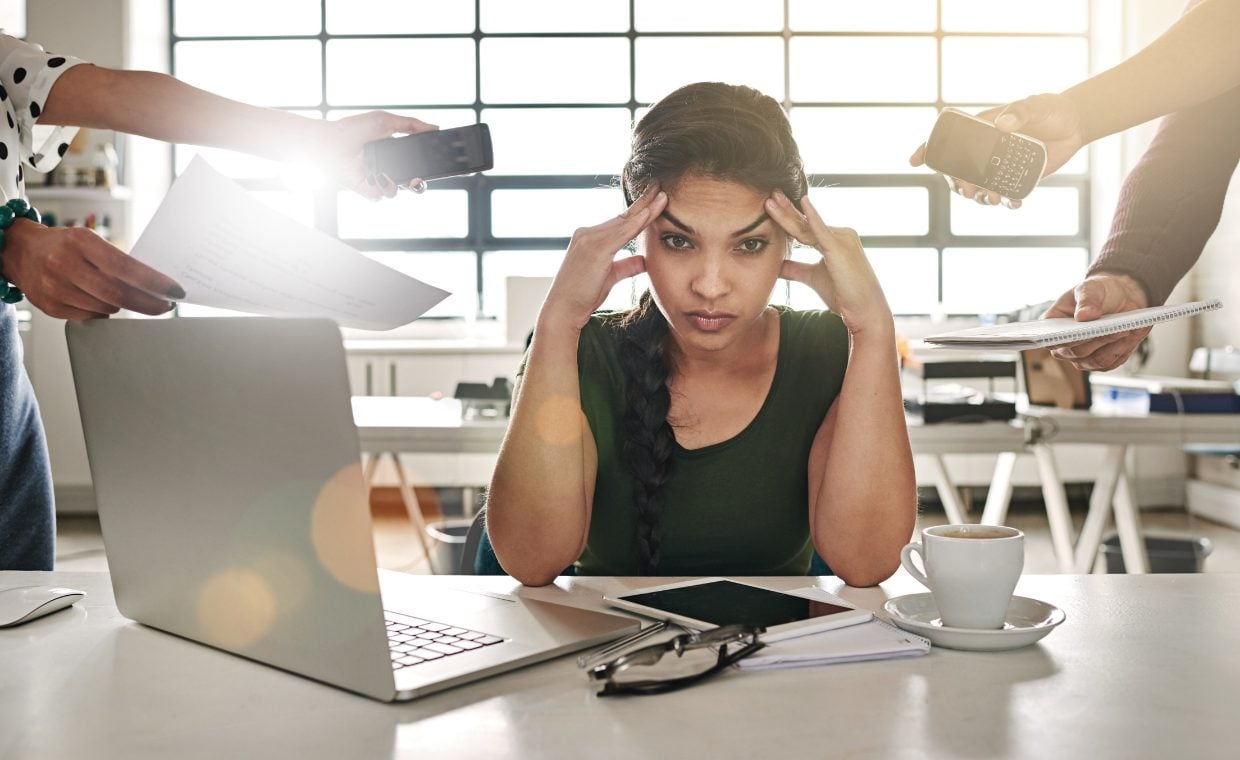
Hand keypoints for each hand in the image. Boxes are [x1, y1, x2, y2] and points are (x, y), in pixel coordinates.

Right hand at [2, 220, 182, 319]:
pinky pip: (90, 316)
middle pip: (118, 293)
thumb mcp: (89, 240)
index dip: (154, 282)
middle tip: (165, 305)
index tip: (175, 291)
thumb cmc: (63, 245)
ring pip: (106, 307)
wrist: (20, 252)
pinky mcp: (50, 306)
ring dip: (124, 306)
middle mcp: (65, 264)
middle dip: (148, 303)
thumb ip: (117, 260)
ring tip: (128, 298)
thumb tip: (155, 284)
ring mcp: (55, 287)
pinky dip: (103, 311)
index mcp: (81, 242)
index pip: (126, 267)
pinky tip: (101, 301)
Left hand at [315, 111, 439, 199]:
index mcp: (393, 151)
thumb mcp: (385, 121)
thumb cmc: (352, 129)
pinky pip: (379, 197)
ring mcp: (376, 179)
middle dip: (416, 182)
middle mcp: (386, 167)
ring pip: (395, 191)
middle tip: (416, 179)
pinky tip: (372, 177)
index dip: (424, 166)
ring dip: (394, 184)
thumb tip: (435, 128)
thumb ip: (410, 124)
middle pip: (409, 181)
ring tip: (385, 174)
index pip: (415, 162)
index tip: (431, 165)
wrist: (327, 142)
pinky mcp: (365, 189)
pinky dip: (378, 189)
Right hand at [540, 185, 667, 329]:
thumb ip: (626, 266)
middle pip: (623, 216)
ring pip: (624, 221)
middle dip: (644, 201)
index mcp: (590, 238)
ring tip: (663, 195)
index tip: (654, 198)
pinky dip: (636, 223)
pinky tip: (649, 214)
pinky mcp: (594, 250)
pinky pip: (620, 234)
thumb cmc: (583, 296)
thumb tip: (644, 260)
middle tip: (660, 185)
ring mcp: (589, 240)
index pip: (620, 221)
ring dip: (645, 208)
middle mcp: (587, 234)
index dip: (638, 210)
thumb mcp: (610, 278)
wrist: (563, 310)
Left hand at [765, 191, 891, 334]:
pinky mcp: (840, 246)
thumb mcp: (812, 277)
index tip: (770, 206)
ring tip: (771, 200)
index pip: (804, 227)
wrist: (864, 310)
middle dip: (785, 209)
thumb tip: (776, 265)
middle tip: (769, 194)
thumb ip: (795, 269)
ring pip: (807, 226)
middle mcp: (839, 234)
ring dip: (787, 213)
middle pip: (805, 222)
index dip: (787, 218)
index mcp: (833, 240)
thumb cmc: (843, 295)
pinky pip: (822, 230)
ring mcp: (841, 238)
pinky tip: (803, 202)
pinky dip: (812, 217)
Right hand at [909, 93, 1084, 207]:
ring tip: (995, 199)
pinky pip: (1004, 195)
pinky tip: (1013, 204)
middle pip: (958, 172)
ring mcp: (999, 167)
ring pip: (978, 188)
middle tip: (969, 191)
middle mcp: (985, 151)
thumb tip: (1001, 125)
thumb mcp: (1036, 105)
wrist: (1075, 124)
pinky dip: (1006, 203)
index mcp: (981, 131)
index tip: (915, 160)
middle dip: (957, 185)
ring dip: (980, 198)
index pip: (948, 141)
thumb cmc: (1051, 109)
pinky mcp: (1017, 179)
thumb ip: (1020, 112)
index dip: (928, 149)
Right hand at [1044, 273, 1150, 370]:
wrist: (1120, 297)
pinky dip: (1124, 348)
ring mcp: (1081, 357)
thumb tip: (1083, 316)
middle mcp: (1063, 346)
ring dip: (1114, 345)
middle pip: (1077, 352)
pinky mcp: (1100, 363)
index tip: (1081, 333)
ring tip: (1127, 329)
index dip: (1065, 339)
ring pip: (1096, 360)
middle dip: (1099, 339)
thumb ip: (1086, 300)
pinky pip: (1112, 362)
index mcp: (1053, 326)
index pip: (1053, 339)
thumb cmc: (1098, 292)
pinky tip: (1133, 333)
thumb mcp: (1090, 288)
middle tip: (1116, 327)